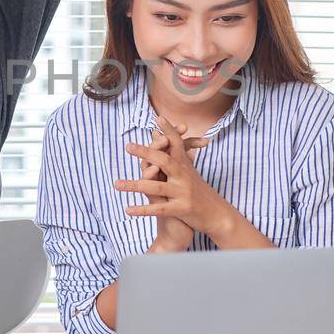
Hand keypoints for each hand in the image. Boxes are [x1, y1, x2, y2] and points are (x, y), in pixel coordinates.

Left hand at [128, 122, 207, 252]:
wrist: (217, 215)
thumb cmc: (198, 190)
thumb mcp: (186, 171)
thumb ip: (170, 153)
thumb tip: (155, 132)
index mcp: (184, 165)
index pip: (176, 144)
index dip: (168, 131)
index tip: (158, 118)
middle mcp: (184, 176)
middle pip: (164, 161)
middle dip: (146, 153)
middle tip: (128, 146)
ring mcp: (183, 192)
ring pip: (156, 187)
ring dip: (134, 185)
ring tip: (116, 184)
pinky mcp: (182, 209)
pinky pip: (159, 209)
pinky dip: (143, 209)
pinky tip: (127, 210)